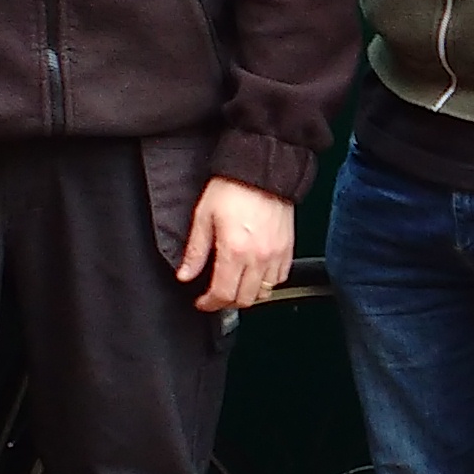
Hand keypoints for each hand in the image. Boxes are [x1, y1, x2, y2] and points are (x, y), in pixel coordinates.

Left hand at [176, 176, 297, 311]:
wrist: (262, 169)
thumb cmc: (233, 187)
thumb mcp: (204, 216)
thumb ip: (195, 251)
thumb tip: (185, 275)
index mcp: (234, 251)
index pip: (223, 294)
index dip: (209, 304)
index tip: (202, 302)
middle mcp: (258, 257)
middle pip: (244, 300)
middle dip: (227, 302)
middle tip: (216, 296)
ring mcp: (275, 255)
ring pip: (264, 293)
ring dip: (248, 295)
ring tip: (235, 286)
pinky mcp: (287, 248)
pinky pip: (280, 279)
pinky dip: (267, 284)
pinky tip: (255, 275)